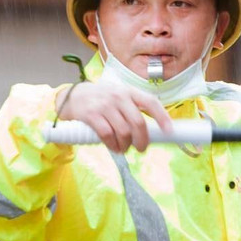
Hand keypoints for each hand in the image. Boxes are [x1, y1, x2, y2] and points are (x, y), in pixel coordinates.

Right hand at [55, 82, 172, 153]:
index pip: (150, 102)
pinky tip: (113, 147)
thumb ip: (133, 108)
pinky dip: (113, 145)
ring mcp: (105, 105)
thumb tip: (151, 131)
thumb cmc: (100, 99)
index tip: (169, 131)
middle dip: (142, 140)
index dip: (162, 117)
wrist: (72, 96)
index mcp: (129, 91)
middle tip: (141, 148)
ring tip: (123, 148)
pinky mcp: (92, 115)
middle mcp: (118, 96)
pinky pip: (108, 135)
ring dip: (126, 145)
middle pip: (138, 122)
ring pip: (124, 132)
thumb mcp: (118, 96)